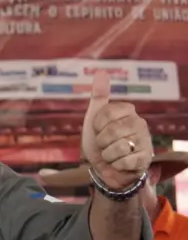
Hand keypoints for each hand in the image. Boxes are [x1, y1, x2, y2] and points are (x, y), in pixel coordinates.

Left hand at [81, 72, 152, 190]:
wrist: (105, 168)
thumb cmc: (100, 141)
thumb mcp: (94, 117)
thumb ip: (98, 95)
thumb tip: (101, 71)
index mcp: (127, 110)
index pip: (104, 114)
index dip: (96, 125)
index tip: (98, 129)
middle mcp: (139, 122)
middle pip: (111, 131)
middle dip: (101, 142)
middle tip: (105, 144)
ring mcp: (145, 140)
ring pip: (118, 147)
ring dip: (108, 155)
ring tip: (112, 154)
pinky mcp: (146, 157)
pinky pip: (124, 160)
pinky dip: (116, 164)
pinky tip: (120, 163)